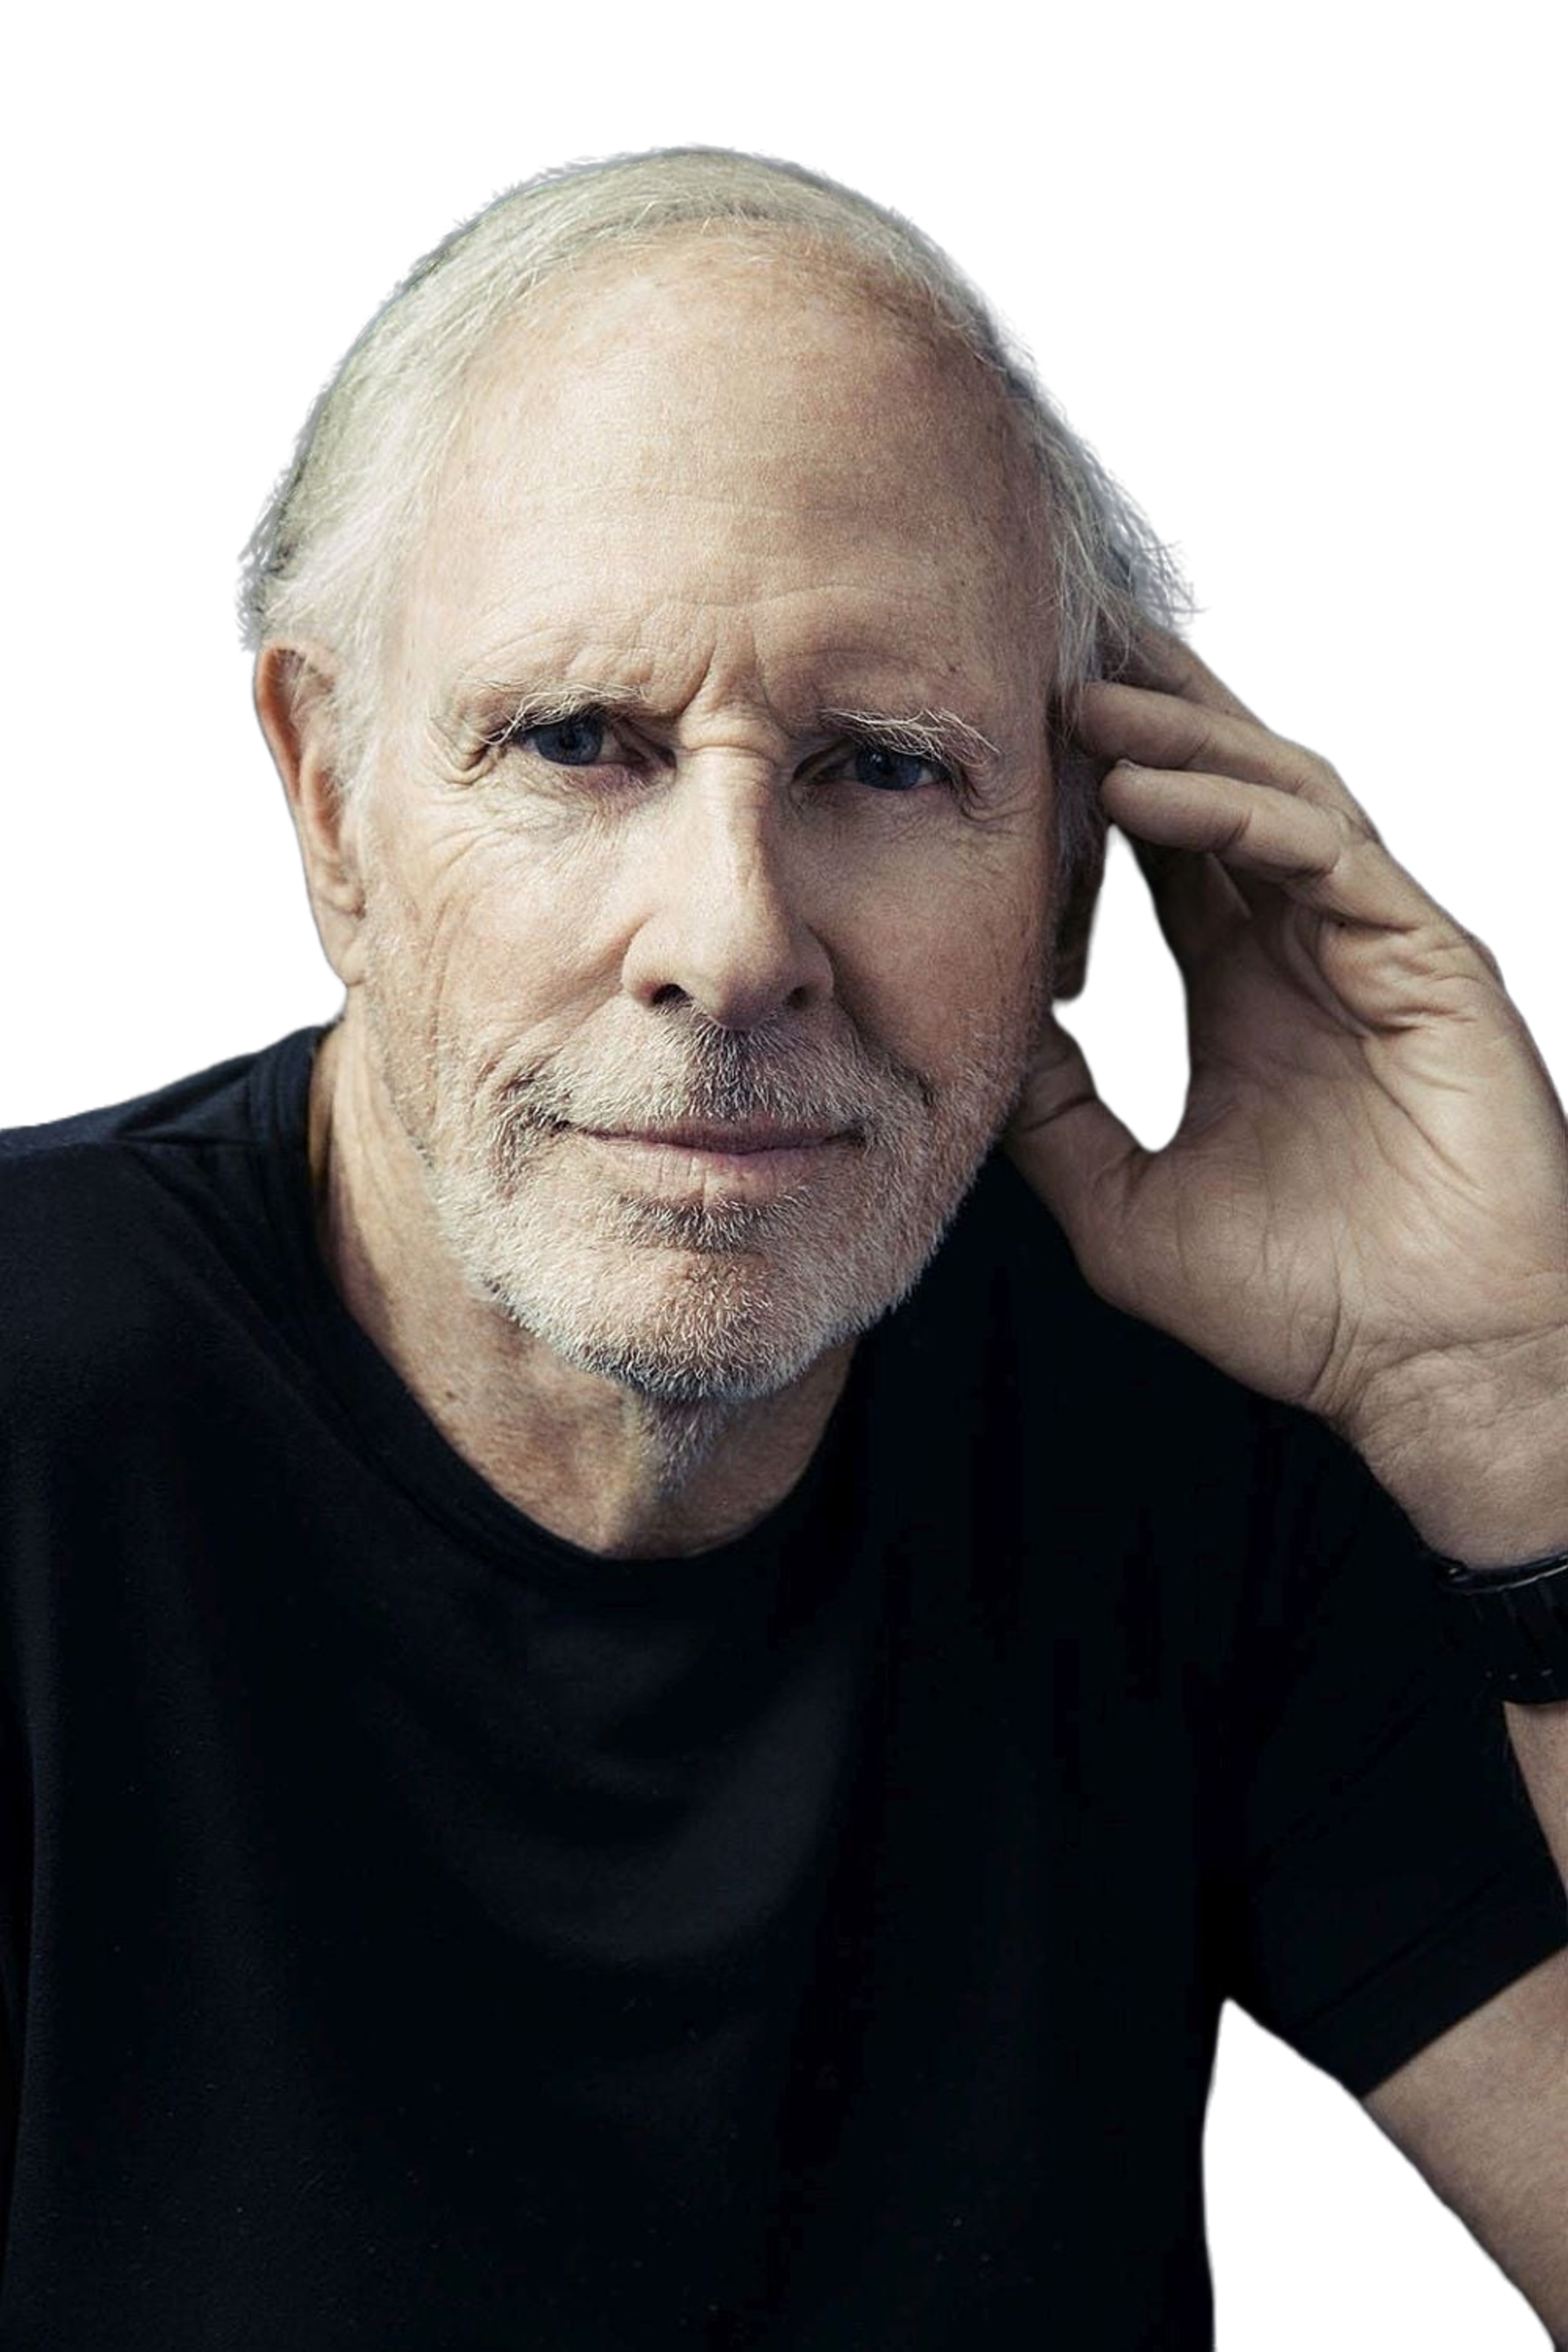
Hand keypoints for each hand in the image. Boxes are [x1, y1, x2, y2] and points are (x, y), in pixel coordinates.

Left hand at [1005, 628, 1567, 1462]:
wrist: (1424, 1370)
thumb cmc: (1298, 1305)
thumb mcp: (1123, 1203)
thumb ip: (1055, 1113)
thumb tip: (976, 1035)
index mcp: (1243, 998)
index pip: (1163, 858)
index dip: (1089, 794)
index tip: (1005, 744)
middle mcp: (1306, 954)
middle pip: (1220, 795)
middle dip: (1143, 717)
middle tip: (1053, 646)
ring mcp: (1373, 947)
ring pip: (1273, 798)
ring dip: (1177, 741)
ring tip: (1082, 695)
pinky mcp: (1430, 959)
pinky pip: (1326, 851)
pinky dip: (1238, 812)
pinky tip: (1147, 790)